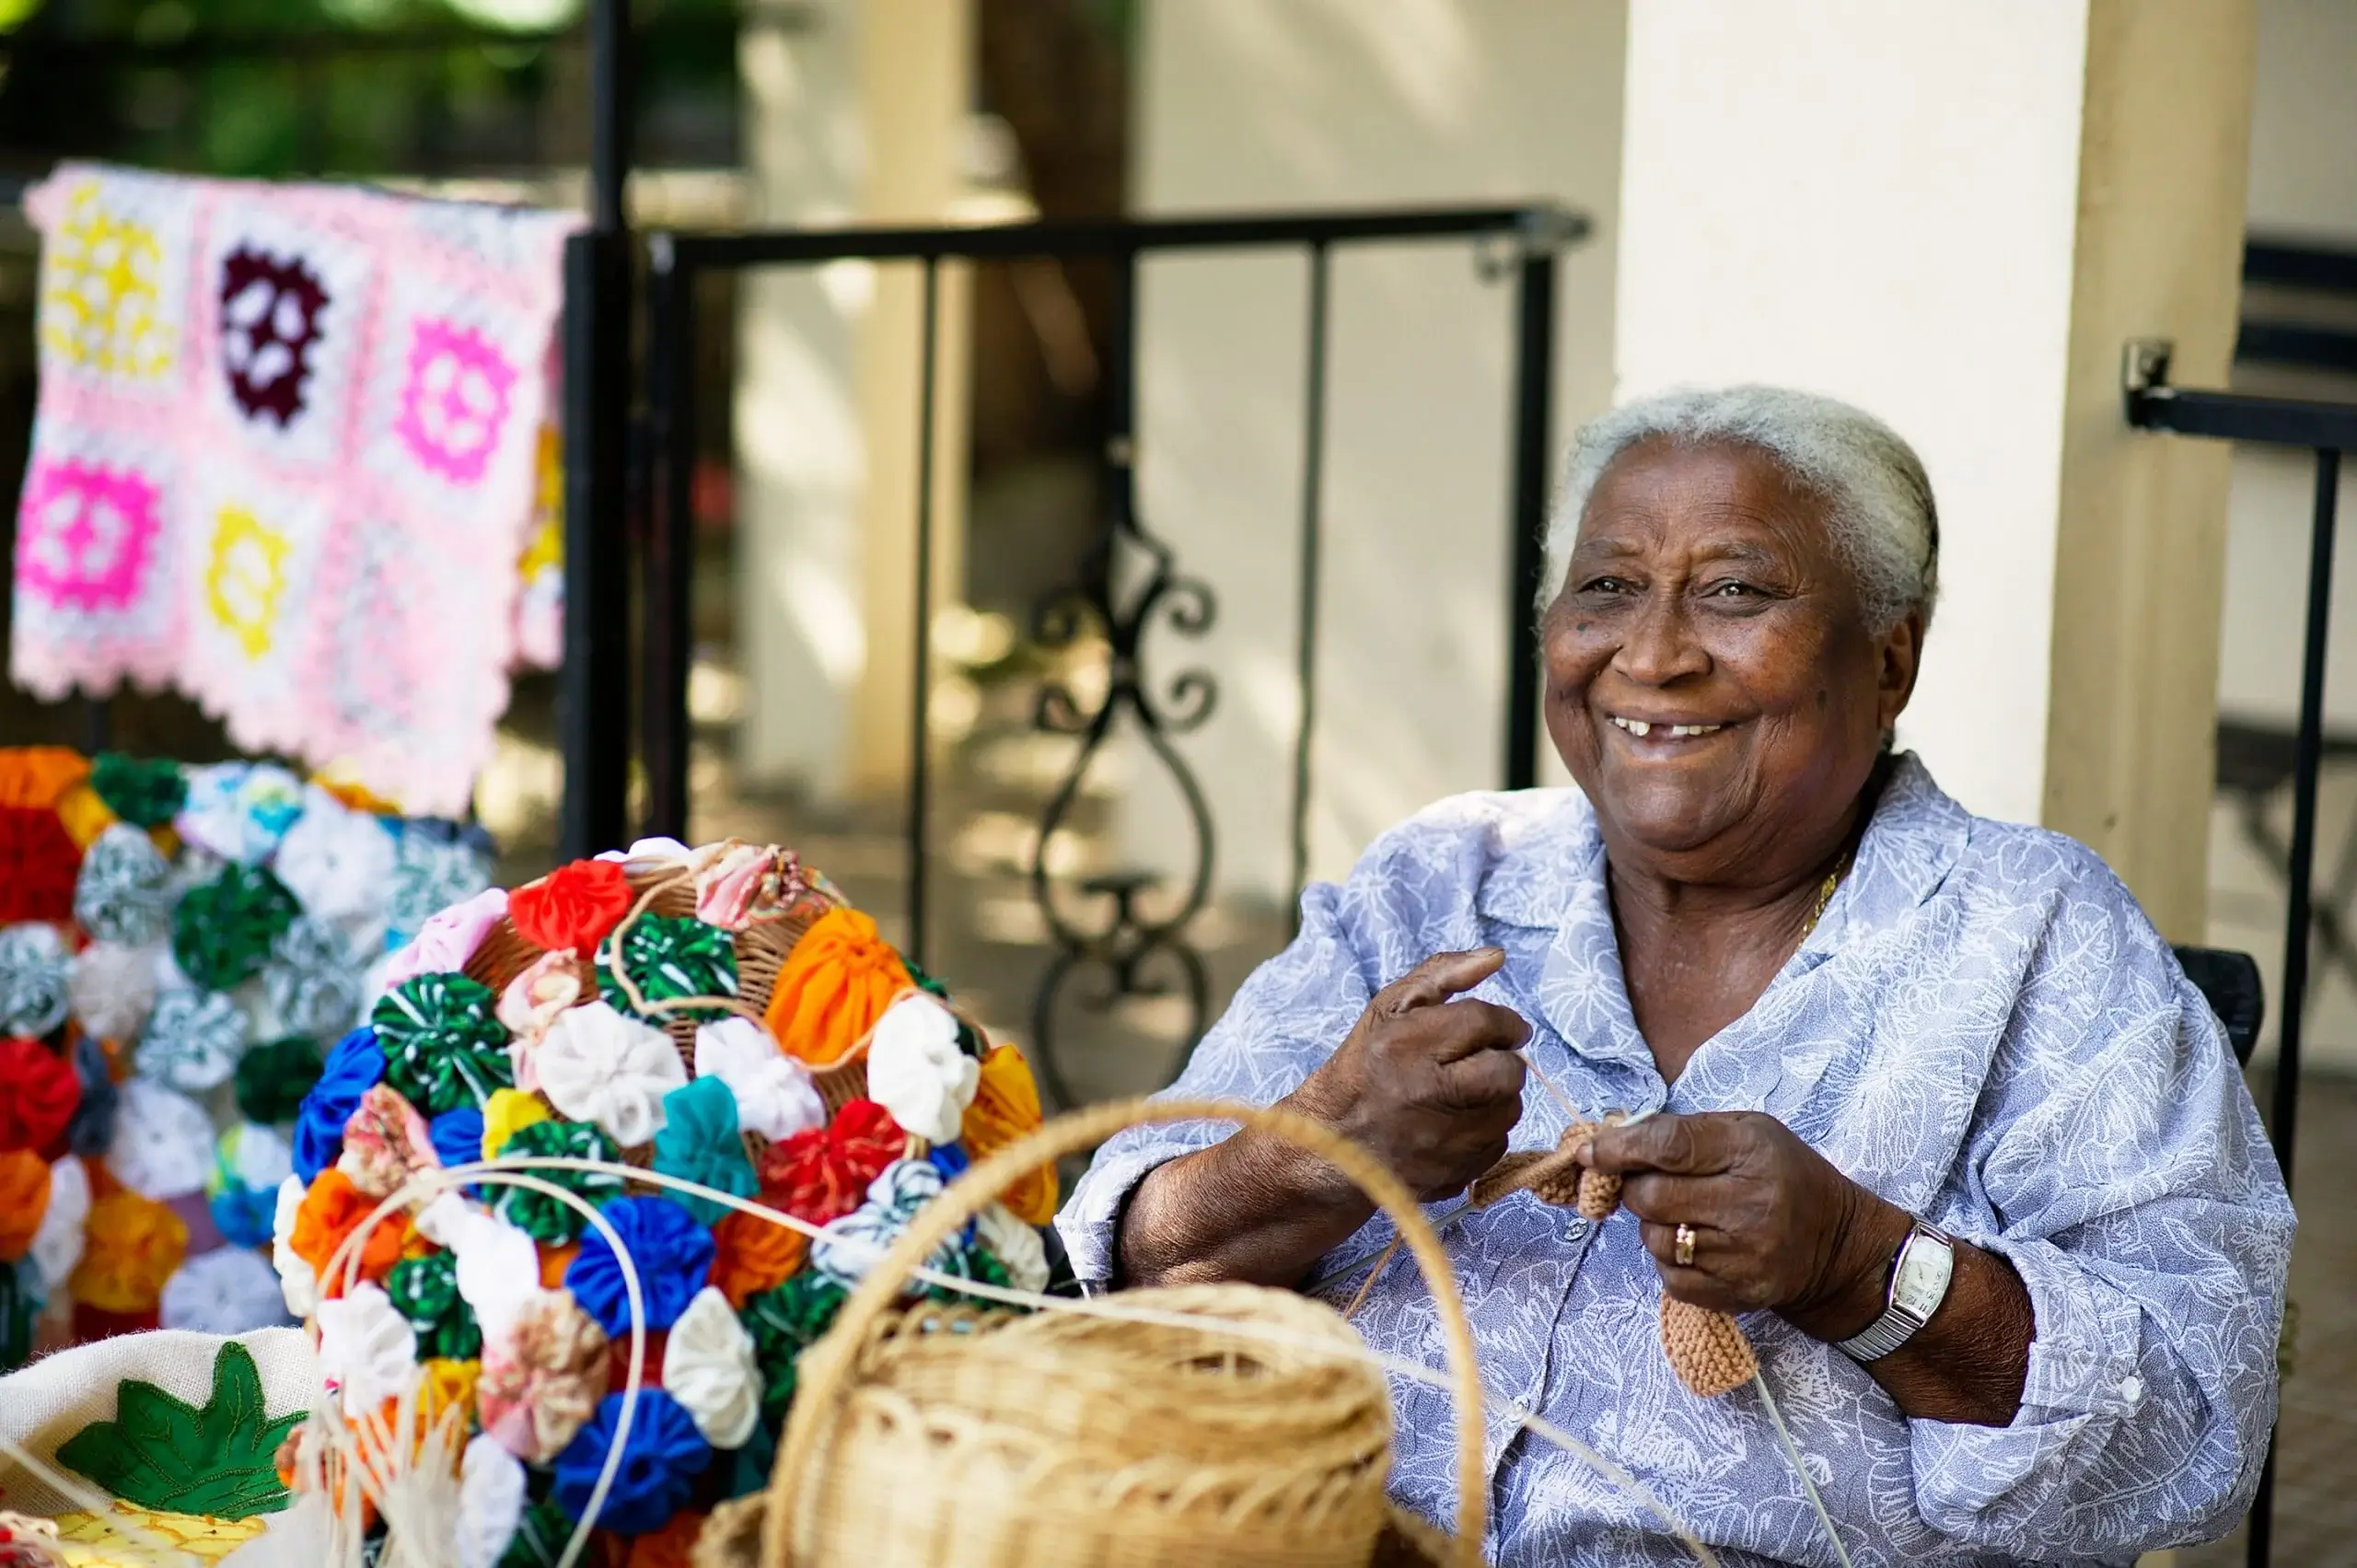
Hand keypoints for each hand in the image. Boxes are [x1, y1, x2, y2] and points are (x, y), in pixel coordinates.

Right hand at [1287, 948, 1531, 1201]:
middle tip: (1482, 1059)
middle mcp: (1425, 1095)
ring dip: (1495, 1096)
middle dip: (1503, 1061)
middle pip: (1508, 1071)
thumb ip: (1442, 974)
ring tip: (1463, 1092)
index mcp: (1406, 1046)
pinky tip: (1455, 1122)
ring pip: (1509, 1109)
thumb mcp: (1389, 1009)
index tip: (1501, 1027)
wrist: (1332, 1146)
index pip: (1484, 1023)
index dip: (1504, 1022)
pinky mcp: (1452, 1175)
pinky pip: (1497, 1144)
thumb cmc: (1363, 1067)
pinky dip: (1485, 1130)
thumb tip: (1497, 956)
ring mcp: (1441, 1143)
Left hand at [1582, 1110, 1909, 1336]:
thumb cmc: (1782, 1176)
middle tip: (1648, 1182)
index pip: (1669, 1146)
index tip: (1590, 1151)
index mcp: (1752, 1152)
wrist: (1834, 1245)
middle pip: (1651, 1196)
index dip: (1619, 1148)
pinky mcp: (1735, 1295)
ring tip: (1684, 1213)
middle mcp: (1750, 1206)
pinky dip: (1668, 1258)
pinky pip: (1669, 1276)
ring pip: (1654, 1239)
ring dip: (1652, 1224)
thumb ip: (1682, 1131)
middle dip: (1634, 1187)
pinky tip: (1694, 1244)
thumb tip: (1611, 1140)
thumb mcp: (1747, 1132)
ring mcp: (1743, 1257)